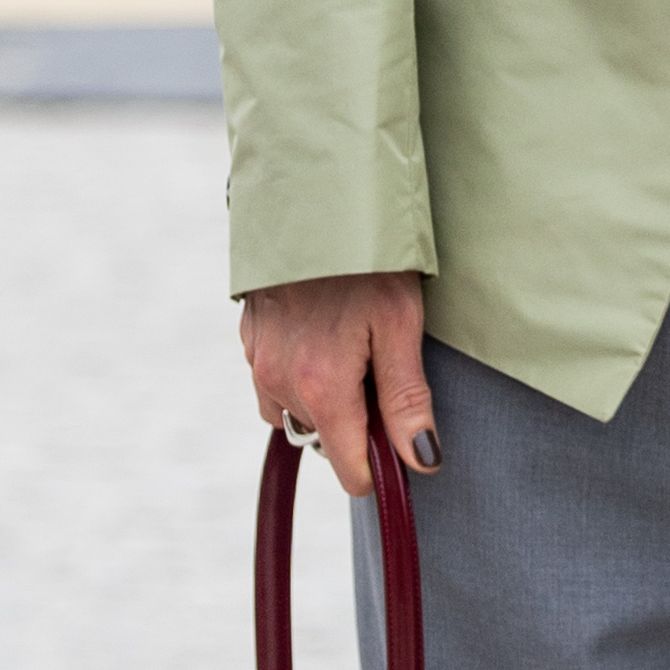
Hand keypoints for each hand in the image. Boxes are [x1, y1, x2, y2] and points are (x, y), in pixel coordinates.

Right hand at [239, 271, 435, 496]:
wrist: (314, 199)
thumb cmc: (368, 261)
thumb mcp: (401, 326)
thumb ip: (406, 400)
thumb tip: (421, 461)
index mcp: (321, 387)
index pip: (350, 470)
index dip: (382, 463)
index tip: (403, 434)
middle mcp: (278, 383)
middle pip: (324, 440)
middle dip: (355, 423)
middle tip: (382, 367)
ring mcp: (257, 361)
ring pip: (294, 413)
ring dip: (322, 402)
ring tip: (351, 350)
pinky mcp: (248, 338)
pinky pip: (273, 382)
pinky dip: (298, 375)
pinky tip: (322, 334)